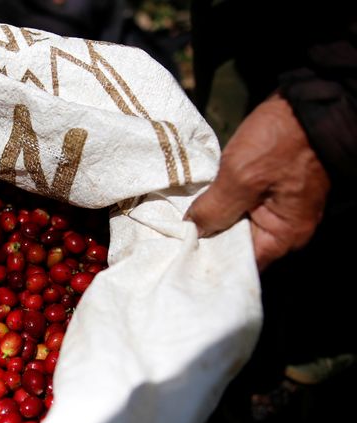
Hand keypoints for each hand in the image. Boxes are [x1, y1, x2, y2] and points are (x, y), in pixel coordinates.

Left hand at [185, 93, 329, 270]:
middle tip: (170, 237)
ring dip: (209, 219)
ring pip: (233, 223)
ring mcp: (275, 208)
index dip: (209, 261)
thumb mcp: (241, 176)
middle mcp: (282, 228)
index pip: (240, 264)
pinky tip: (193, 201)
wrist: (306, 103)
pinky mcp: (267, 190)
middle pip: (235, 245)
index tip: (179, 255)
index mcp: (283, 236)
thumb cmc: (282, 140)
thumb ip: (215, 208)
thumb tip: (192, 229)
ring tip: (175, 221)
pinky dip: (218, 203)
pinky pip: (237, 204)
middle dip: (205, 239)